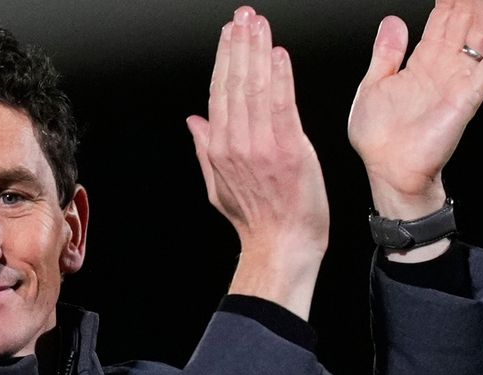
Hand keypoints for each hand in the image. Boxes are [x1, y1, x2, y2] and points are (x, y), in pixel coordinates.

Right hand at [187, 6, 327, 319]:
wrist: (282, 244)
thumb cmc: (257, 220)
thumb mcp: (219, 187)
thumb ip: (205, 150)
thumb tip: (193, 121)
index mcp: (220, 149)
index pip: (219, 94)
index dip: (224, 60)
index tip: (229, 34)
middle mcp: (237, 144)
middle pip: (234, 84)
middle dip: (239, 45)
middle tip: (243, 17)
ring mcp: (262, 146)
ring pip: (255, 88)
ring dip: (257, 52)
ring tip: (259, 25)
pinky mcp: (289, 149)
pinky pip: (281, 104)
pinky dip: (279, 77)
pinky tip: (279, 55)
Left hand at [348, 0, 482, 218]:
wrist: (388, 170)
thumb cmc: (379, 139)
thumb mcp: (372, 86)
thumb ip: (385, 53)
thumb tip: (393, 20)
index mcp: (420, 66)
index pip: (440, 24)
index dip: (448, 1)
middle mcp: (442, 71)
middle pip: (463, 25)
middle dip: (469, 1)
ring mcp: (457, 82)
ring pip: (479, 38)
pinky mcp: (467, 99)